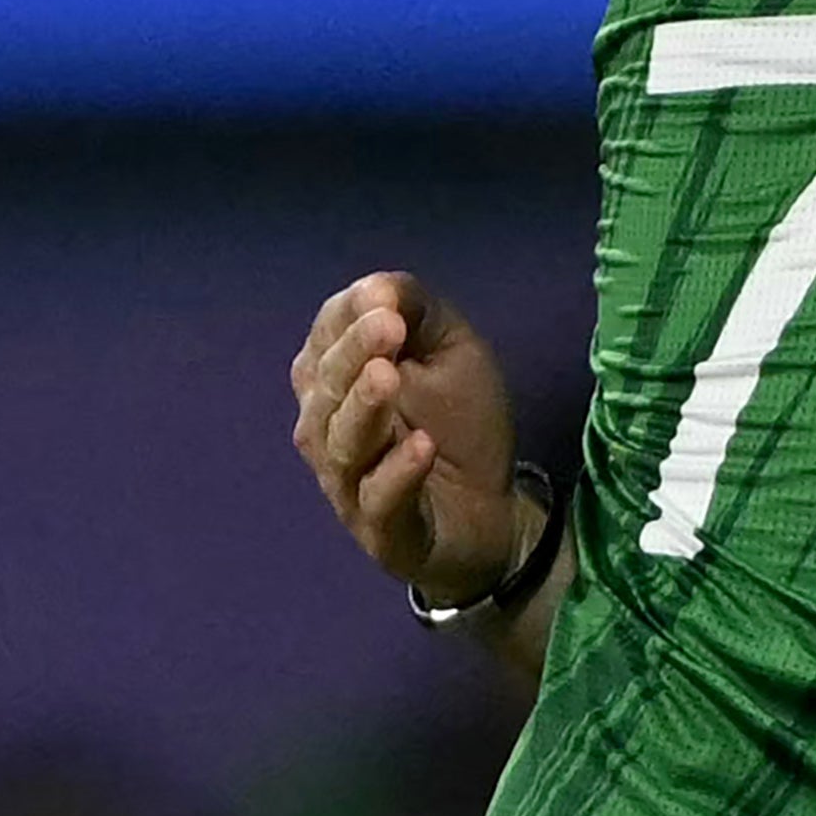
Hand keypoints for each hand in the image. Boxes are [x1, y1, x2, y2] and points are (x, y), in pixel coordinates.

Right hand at [288, 271, 520, 605]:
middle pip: (327, 390)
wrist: (493, 510)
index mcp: (335, 385)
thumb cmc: (460, 422)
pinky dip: (396, 473)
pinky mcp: (383, 531)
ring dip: (364, 408)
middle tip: (389, 326)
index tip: (382, 298)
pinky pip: (378, 501)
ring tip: (389, 377)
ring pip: (340, 445)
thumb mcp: (450, 351)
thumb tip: (378, 285)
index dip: (347, 319)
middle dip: (355, 353)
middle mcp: (328, 432)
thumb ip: (418, 312)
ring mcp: (349, 485)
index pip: (323, 344)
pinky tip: (421, 445)